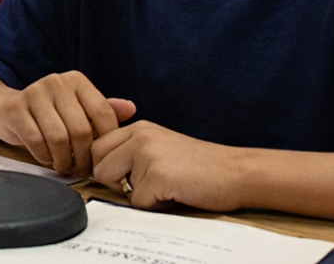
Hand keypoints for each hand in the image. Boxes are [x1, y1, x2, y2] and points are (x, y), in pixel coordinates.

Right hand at [0, 70, 134, 176]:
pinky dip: (44, 156)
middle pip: (81, 129)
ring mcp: (33, 94)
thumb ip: (103, 110)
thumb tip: (130, 109)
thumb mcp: (77, 109)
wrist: (7, 110)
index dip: (105, 141)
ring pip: (58, 137)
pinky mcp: (15, 110)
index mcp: (76, 81)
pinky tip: (47, 158)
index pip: (102, 112)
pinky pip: (36, 141)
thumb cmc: (47, 114)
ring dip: (64, 159)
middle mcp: (56, 82)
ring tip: (65, 166)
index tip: (101, 157)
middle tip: (82, 169)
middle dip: (83, 157)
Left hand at [91, 120, 247, 212]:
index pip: (97, 147)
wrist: (237, 172)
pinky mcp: (158, 175)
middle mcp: (140, 136)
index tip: (124, 176)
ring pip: (116, 186)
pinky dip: (154, 206)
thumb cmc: (200, 166)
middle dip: (115, 182)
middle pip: (99, 166)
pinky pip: (138, 203)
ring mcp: (148, 154)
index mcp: (139, 128)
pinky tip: (175, 194)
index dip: (106, 167)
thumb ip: (132, 151)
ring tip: (165, 187)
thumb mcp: (161, 146)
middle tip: (145, 185)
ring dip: (137, 194)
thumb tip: (99, 168)